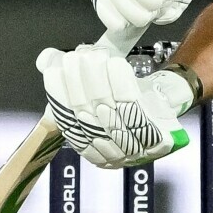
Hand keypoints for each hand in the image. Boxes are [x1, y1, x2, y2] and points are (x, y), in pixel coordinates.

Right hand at [36, 45, 196, 168]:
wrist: (167, 107)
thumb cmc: (128, 98)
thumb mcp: (95, 87)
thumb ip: (69, 77)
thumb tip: (46, 59)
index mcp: (91, 146)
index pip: (67, 122)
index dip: (58, 95)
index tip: (54, 68)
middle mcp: (110, 156)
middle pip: (86, 116)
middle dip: (78, 83)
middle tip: (78, 56)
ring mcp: (135, 151)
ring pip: (109, 111)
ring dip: (99, 80)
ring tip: (95, 55)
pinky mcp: (157, 141)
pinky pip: (136, 110)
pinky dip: (123, 85)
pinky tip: (117, 64)